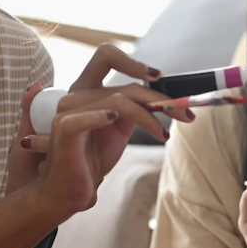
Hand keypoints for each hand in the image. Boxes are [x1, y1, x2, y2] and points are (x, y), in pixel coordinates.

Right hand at [15, 44, 192, 219]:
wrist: (71, 191)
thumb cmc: (92, 160)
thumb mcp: (119, 129)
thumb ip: (135, 109)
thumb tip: (164, 98)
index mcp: (87, 90)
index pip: (106, 56)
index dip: (132, 62)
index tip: (158, 76)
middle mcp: (75, 95)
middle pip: (124, 86)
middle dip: (157, 98)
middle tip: (184, 112)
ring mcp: (67, 110)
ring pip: (117, 101)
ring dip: (148, 117)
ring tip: (163, 135)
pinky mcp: (63, 129)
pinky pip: (85, 117)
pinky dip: (102, 117)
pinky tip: (114, 120)